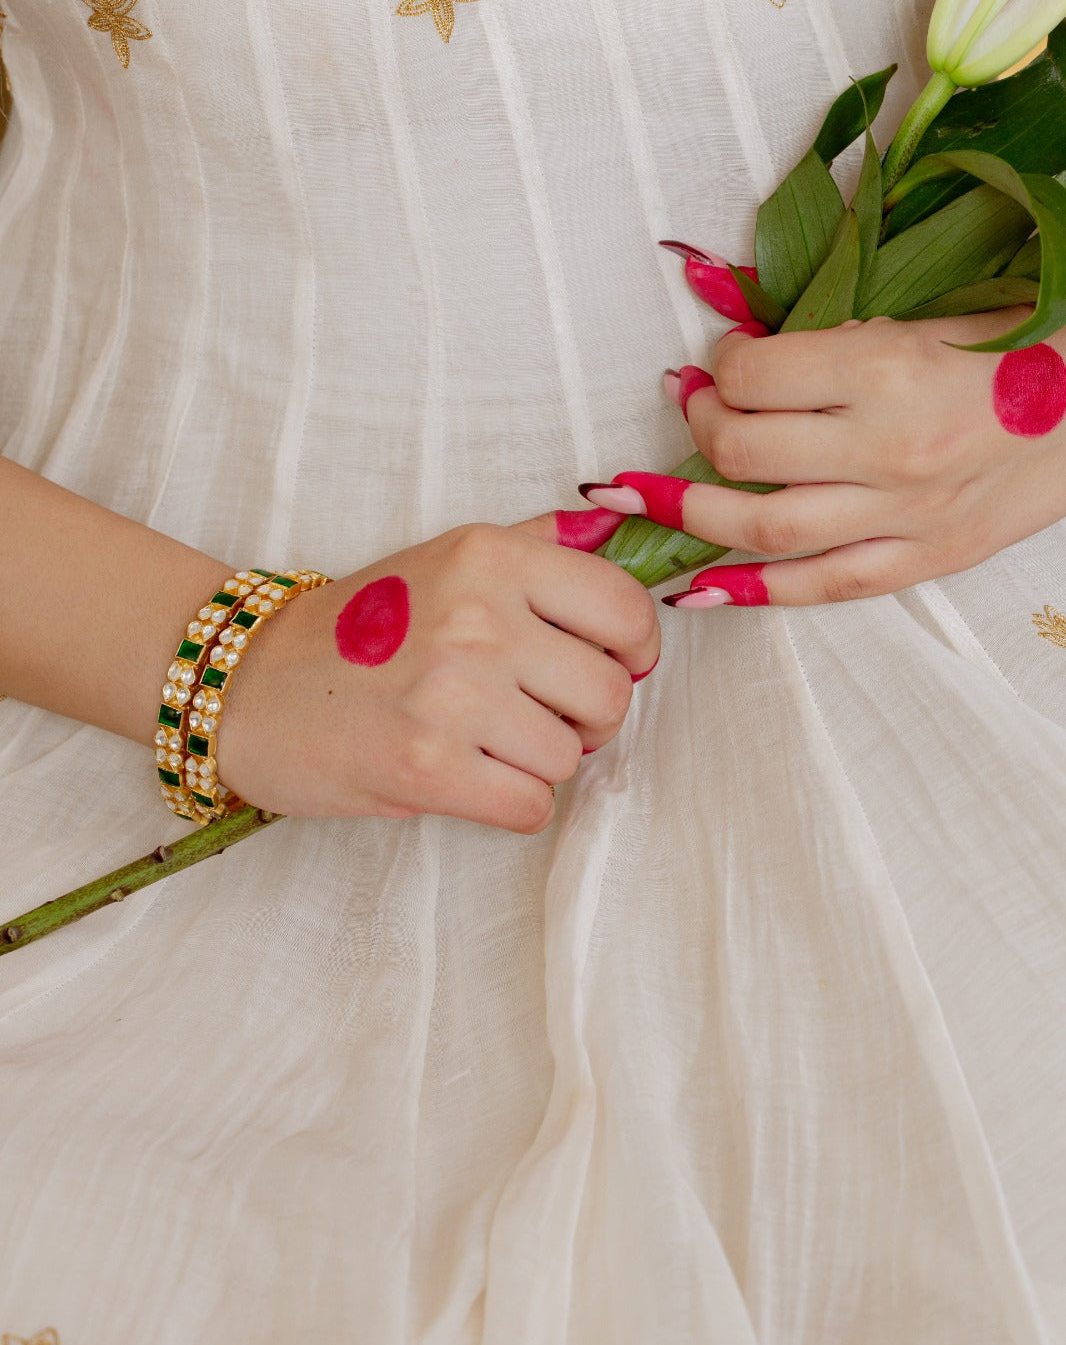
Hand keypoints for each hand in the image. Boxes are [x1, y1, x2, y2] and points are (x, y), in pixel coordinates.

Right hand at [219, 518, 658, 829]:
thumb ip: (537, 548)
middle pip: (610, 695)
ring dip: (539, 763)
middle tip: (539, 715)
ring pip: (572, 757)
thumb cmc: (356, 629)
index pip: (627, 611)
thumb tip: (620, 538)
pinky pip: (532, 806)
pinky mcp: (427, 768)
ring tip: (484, 742)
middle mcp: (478, 617)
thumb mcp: (446, 559)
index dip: (633, 652)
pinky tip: (469, 778)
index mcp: (490, 557)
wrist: (247, 686)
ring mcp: (452, 695)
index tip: (609, 665)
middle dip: (587, 719)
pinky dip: (512, 804)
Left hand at [581, 310, 1065, 606]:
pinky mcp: (922, 561)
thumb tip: (736, 328)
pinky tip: (698, 588)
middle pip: (742, 450)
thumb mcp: (932, 312)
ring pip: (762, 528)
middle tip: (692, 406)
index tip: (723, 358)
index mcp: (891, 367)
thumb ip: (834, 329)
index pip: (755, 375)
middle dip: (697, 425)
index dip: (720, 364)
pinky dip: (750, 590)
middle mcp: (888, 447)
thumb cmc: (1025, 350)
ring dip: (692, 513)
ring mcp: (904, 515)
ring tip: (651, 499)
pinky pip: (818, 587)